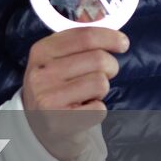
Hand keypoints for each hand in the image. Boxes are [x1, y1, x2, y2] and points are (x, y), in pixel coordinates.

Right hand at [21, 28, 127, 160]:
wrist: (39, 124)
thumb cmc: (56, 86)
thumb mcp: (55, 59)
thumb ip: (78, 45)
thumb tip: (116, 38)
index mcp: (41, 51)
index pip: (84, 36)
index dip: (110, 37)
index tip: (122, 43)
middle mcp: (41, 72)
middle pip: (99, 59)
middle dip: (110, 67)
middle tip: (103, 74)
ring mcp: (48, 97)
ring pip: (101, 83)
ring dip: (101, 90)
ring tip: (87, 94)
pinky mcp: (59, 120)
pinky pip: (99, 109)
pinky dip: (98, 110)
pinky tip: (83, 110)